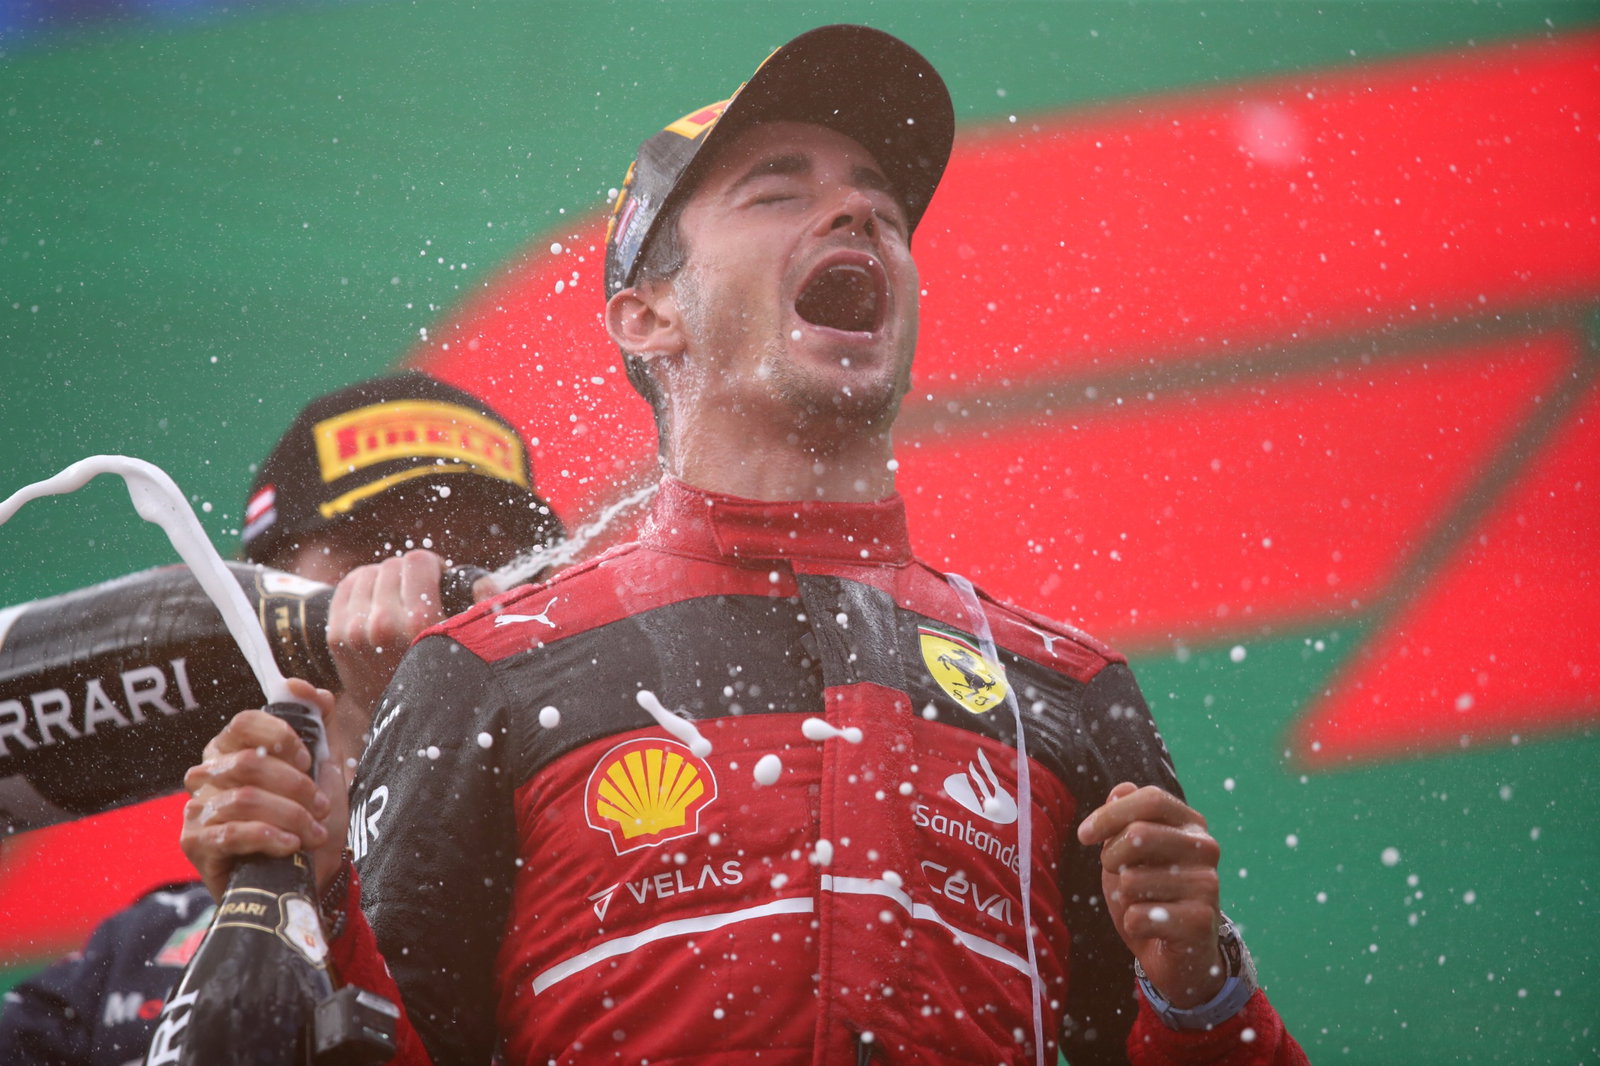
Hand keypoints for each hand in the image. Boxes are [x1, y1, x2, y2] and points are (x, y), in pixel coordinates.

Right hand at [181, 680, 344, 900]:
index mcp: (232, 749)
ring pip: (245, 800)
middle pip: (248, 763)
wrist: (305, 879)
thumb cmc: (309, 820)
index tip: (307, 758)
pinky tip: (289, 844)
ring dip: (290, 816)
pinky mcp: (195, 844)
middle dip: (296, 786)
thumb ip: (319, 724)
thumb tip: (304, 686)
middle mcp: (208, 774)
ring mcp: (197, 809)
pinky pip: (231, 832)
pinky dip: (269, 836)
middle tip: (321, 807)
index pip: (244, 722)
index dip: (279, 736)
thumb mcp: (324, 769)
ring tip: (313, 832)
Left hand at [326, 550, 500, 723]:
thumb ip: (486, 605)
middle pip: (393, 565)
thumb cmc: (446, 679)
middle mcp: (382, 625)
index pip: (417, 561)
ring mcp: (354, 630)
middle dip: (410, 576)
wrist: (405, 722)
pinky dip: (363, 587)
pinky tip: (377, 602)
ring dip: (386, 582)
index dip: (433, 566)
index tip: (439, 581)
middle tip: (420, 595)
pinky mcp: (336, 636)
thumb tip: (482, 581)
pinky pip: (346, 586)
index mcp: (418, 622)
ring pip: (369, 573)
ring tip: (399, 601)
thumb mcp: (474, 643)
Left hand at [1077, 782, 1225, 1007]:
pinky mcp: (1201, 921)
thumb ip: (1124, 822)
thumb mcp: (1129, 855)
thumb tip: (1120, 789)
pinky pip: (1139, 916)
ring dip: (1123, 897)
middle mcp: (1206, 848)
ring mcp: (1207, 884)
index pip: (1151, 799)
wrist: (1179, 956)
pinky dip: (1132, 924)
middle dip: (1111, 857)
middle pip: (1140, 833)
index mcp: (1190, 824)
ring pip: (1133, 880)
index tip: (1083, 835)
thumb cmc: (1150, 896)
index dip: (1110, 814)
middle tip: (1114, 874)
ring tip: (1142, 904)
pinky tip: (1152, 928)